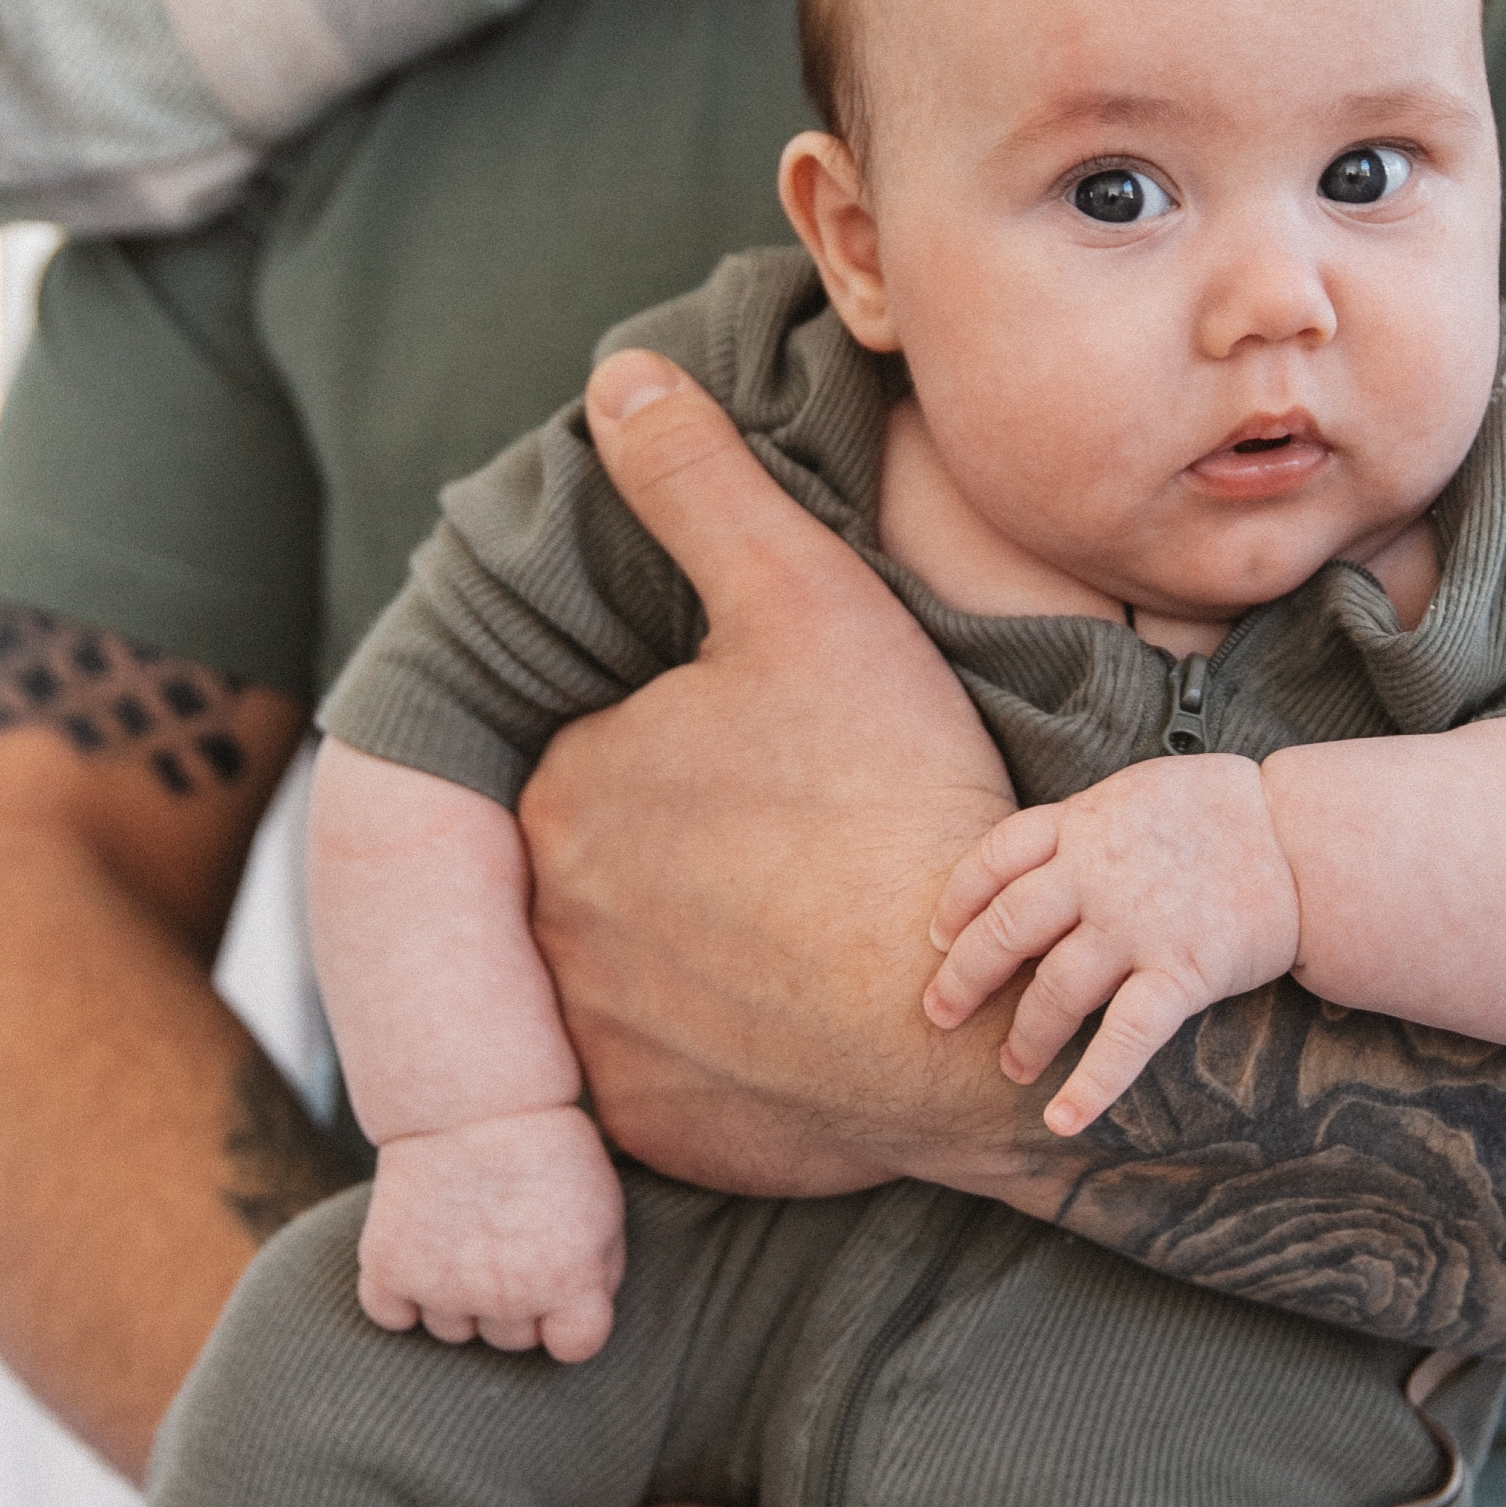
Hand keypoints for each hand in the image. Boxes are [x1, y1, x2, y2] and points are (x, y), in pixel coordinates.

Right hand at [359, 1104, 625, 1358]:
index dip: (568, 1320)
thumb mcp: (603, 1206)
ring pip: (452, 1331)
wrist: (470, 1098)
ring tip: (463, 1233)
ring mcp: (444, 1290)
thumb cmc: (547, 1148)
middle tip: (506, 1240)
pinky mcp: (389, 1271)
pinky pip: (391, 1316)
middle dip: (514, 1302)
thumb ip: (599, 1274)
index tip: (559, 1286)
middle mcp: (508, 1298)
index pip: (574, 1347)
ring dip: (457, 1297)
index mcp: (569, 1282)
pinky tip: (418, 1252)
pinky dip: (398, 1295)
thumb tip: (577, 1320)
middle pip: (510, 1339)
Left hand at [521, 355, 1040, 1200]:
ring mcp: (586, 1037)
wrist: (964, 1015)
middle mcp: (540, 918)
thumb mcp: (807, 604)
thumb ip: (702, 488)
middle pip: (607, 866)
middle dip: (685, 858)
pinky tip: (788, 1024)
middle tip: (800, 859)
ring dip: (686, 958)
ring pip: (623, 972)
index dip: (702, 756)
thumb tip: (616, 379)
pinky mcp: (641, 1127)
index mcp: (564, 784)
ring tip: (798, 940)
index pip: (609, 755)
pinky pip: (656, 1080)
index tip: (787, 775)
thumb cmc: (891, 796)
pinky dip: (710, 1056)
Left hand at [925, 754, 1300, 1133]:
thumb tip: (1035, 860)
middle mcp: (1097, 873)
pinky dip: (1090, 1085)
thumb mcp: (1137, 791)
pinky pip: (1124, 1039)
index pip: (993, 860)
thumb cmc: (1220, 811)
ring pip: (1054, 990)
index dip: (957, 903)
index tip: (938, 937)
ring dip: (1025, 1037)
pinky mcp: (1182, 972)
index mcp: (1083, 822)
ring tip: (1013, 1068)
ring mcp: (1137, 925)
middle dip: (964, 979)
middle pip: (1005, 930)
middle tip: (940, 1016)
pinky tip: (1062, 1120)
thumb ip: (1084, 826)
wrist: (1303, 837)